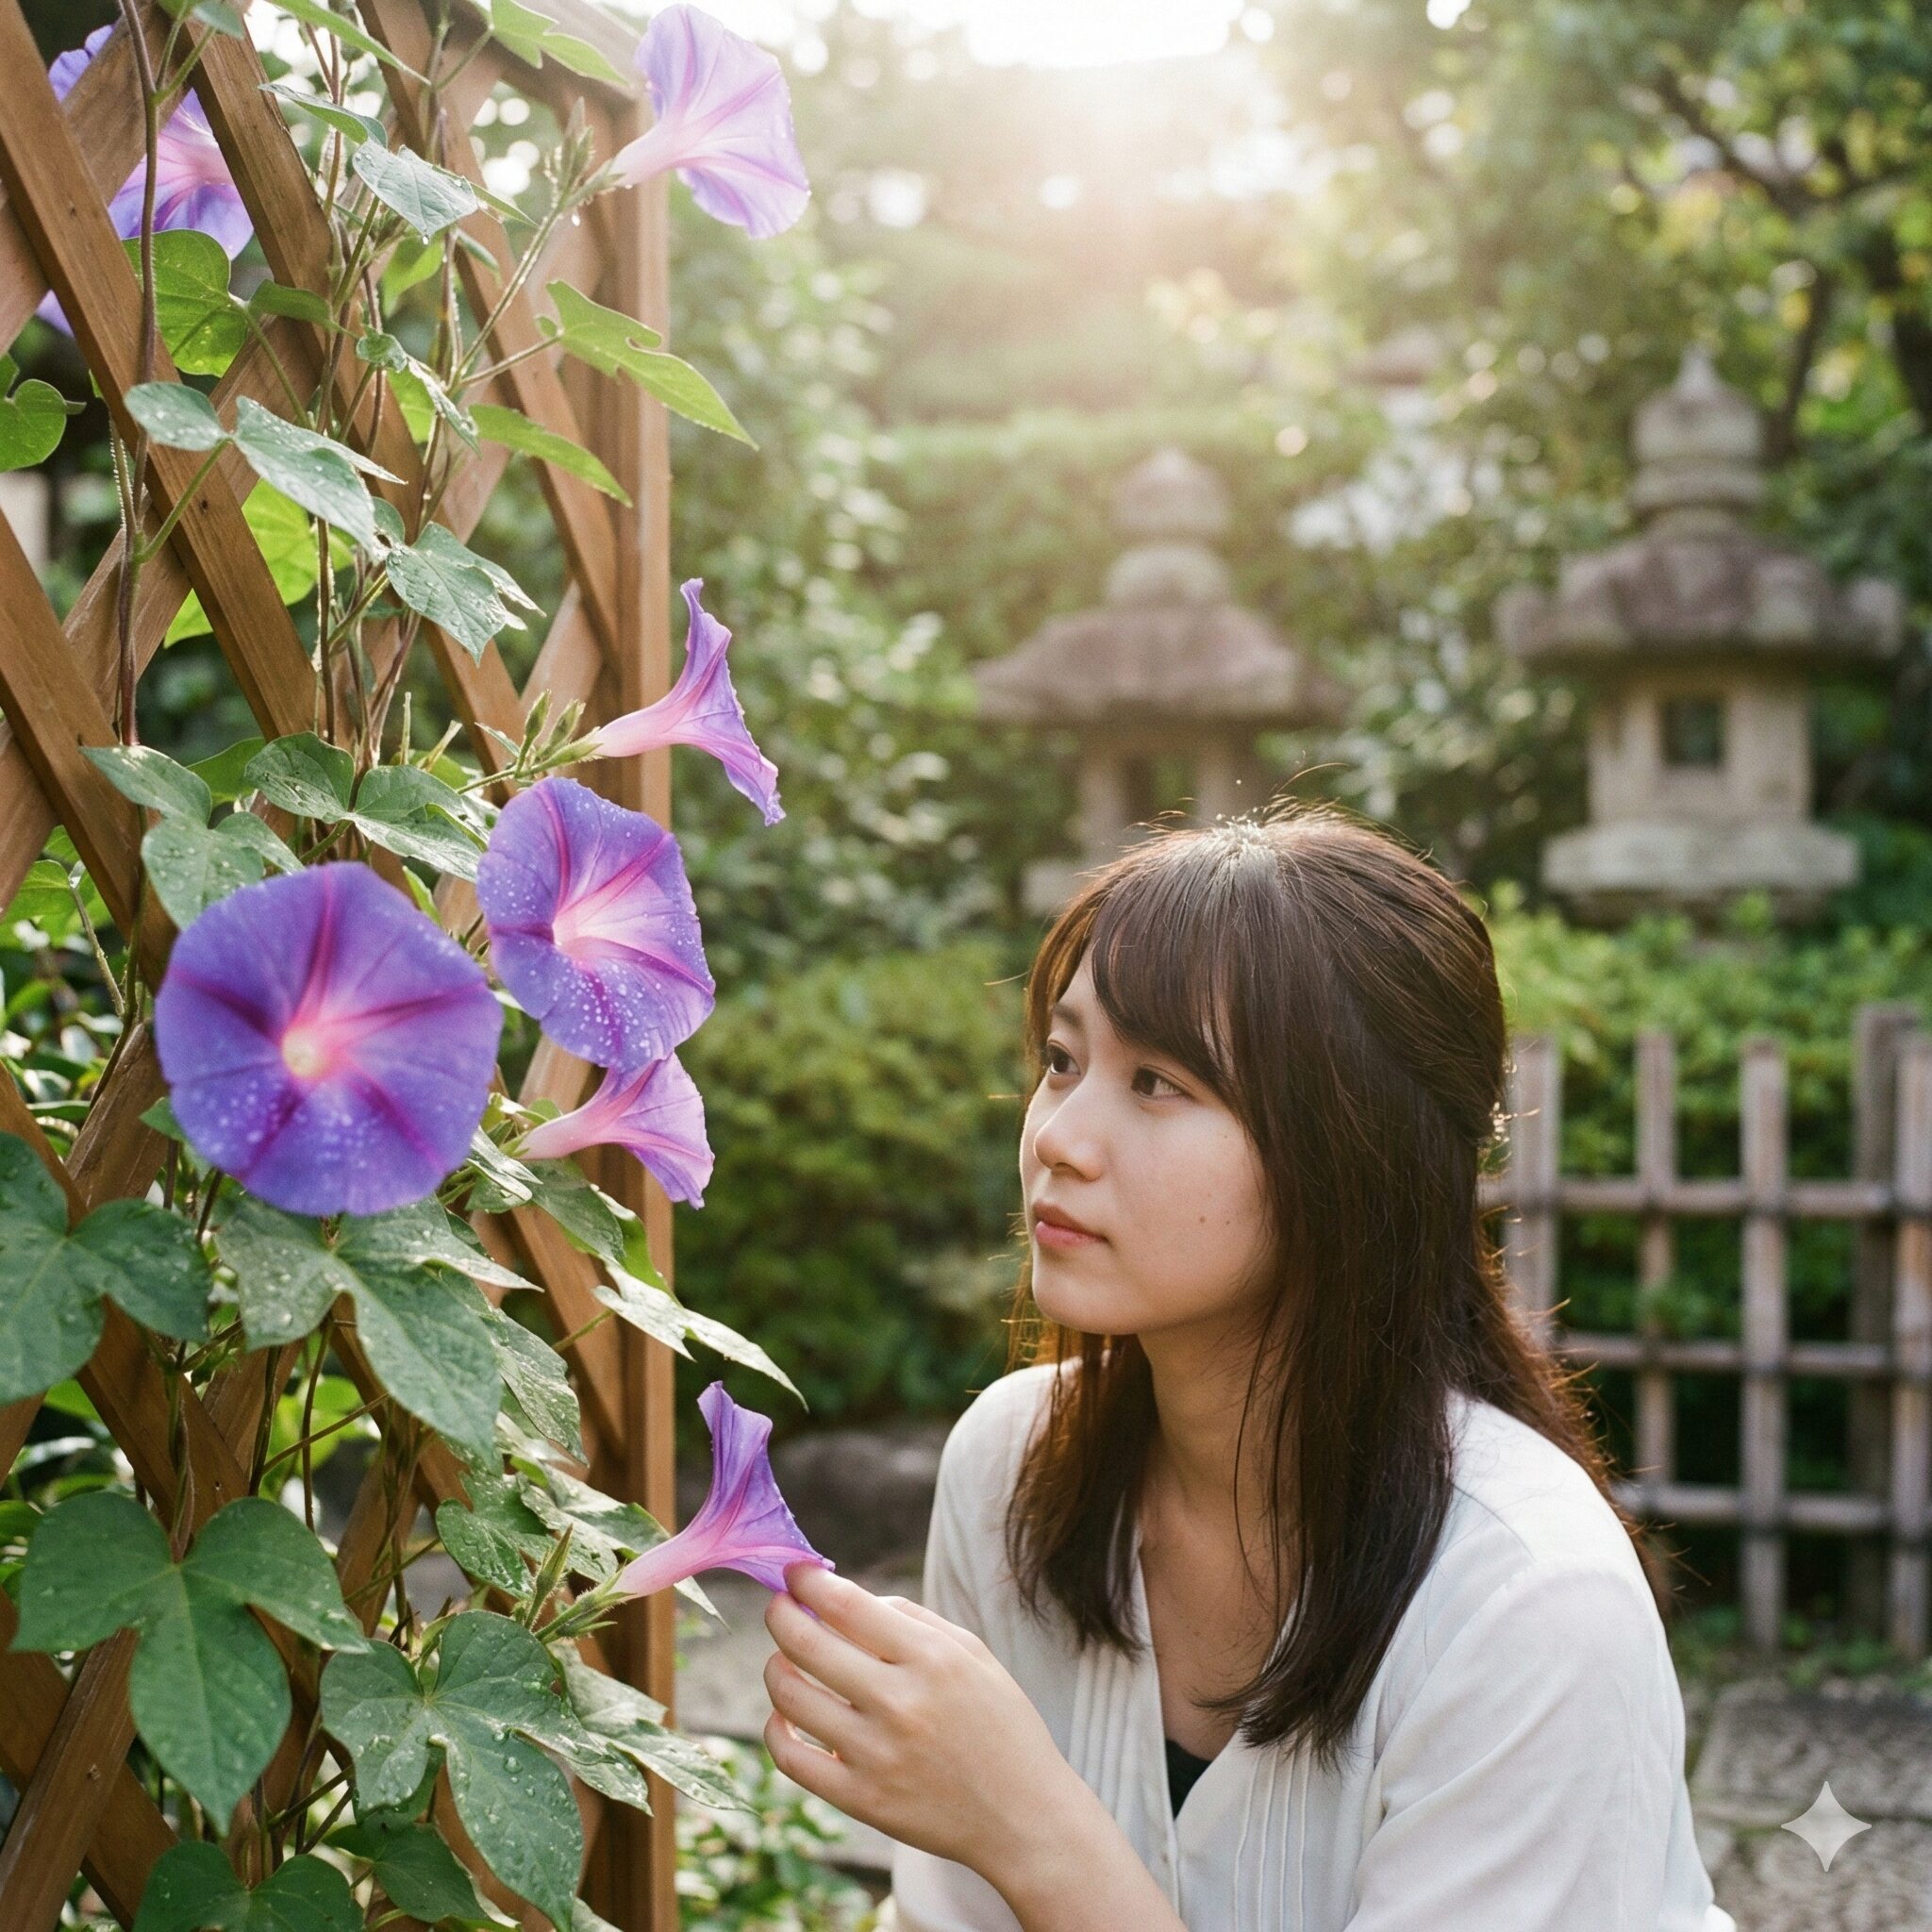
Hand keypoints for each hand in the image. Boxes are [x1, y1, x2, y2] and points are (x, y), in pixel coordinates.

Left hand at [760, 1559, 1079, 1876]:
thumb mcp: (972, 1653)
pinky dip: (776, 1729)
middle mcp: (901, 1703)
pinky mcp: (862, 1800)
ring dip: (775, 1667)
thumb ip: (910, 1618)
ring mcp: (877, 1755)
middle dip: (780, 1614)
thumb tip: (843, 1599)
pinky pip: (791, 1758)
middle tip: (780, 1607)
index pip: (846, 1604)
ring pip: (790, 1697)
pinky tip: (785, 1715)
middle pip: (806, 1644)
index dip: (808, 1581)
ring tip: (784, 1660)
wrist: (1024, 1817)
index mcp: (932, 1658)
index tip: (795, 1573)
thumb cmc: (999, 1724)